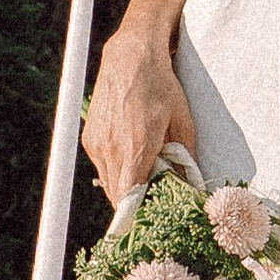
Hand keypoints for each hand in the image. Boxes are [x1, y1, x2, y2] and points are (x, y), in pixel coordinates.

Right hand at [83, 28, 196, 208]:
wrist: (131, 57)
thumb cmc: (161, 87)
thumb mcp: (182, 122)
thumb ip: (184, 158)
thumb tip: (189, 185)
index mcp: (136, 148)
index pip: (128, 199)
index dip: (136, 215)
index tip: (147, 222)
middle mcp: (111, 149)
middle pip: (117, 195)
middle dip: (134, 202)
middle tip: (153, 199)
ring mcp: (96, 144)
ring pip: (108, 182)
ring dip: (124, 185)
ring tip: (143, 175)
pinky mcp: (89, 138)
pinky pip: (101, 165)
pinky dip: (115, 169)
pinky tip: (130, 156)